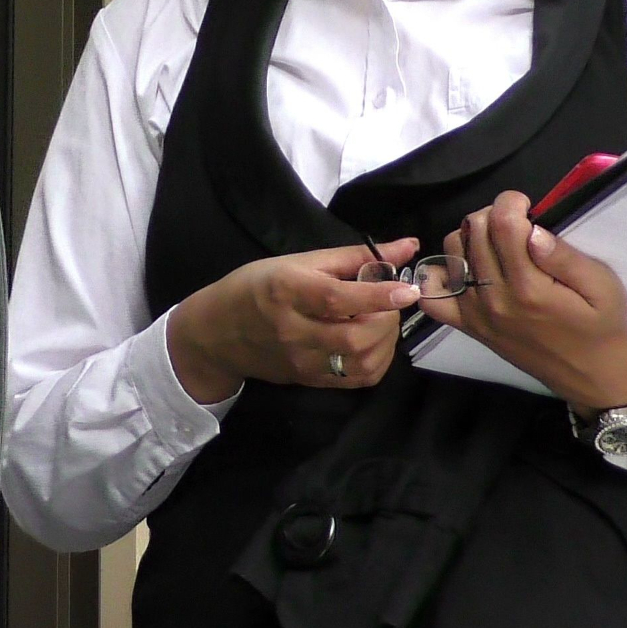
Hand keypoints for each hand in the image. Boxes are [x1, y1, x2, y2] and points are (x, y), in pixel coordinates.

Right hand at [165, 239, 422, 402]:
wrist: (217, 333)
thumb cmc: (257, 286)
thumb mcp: (299, 261)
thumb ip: (355, 256)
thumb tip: (407, 247)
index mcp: (287, 291)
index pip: (337, 298)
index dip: (377, 295)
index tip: (408, 289)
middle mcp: (293, 330)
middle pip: (354, 338)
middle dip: (387, 320)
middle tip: (390, 302)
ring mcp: (301, 361)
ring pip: (360, 363)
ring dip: (386, 341)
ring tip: (382, 320)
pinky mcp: (308, 380)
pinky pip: (357, 380)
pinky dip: (378, 360)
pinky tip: (374, 341)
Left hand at [420, 192, 626, 414]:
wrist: (589, 373)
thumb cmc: (600, 325)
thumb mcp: (602, 286)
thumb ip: (565, 257)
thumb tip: (532, 230)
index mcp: (529, 287)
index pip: (501, 223)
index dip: (512, 202)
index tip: (527, 207)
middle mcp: (495, 299)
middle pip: (473, 230)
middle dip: (493, 214)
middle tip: (515, 223)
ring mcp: (475, 313)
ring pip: (451, 251)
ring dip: (470, 236)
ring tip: (496, 243)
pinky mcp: (467, 325)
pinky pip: (433, 295)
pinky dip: (440, 274)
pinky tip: (466, 267)